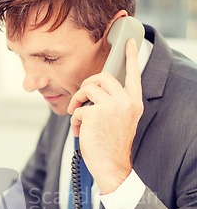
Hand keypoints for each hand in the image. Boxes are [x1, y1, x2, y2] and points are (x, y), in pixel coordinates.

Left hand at [67, 38, 143, 193]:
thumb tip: (95, 90)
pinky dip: (74, 120)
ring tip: (77, 114)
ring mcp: (110, 106)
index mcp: (134, 103)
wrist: (112, 166)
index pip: (134, 74)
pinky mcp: (95, 114)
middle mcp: (125, 101)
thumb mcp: (122, 120)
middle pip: (102, 76)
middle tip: (81, 96)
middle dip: (87, 83)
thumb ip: (115, 103)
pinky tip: (79, 132)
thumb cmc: (113, 145)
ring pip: (87, 88)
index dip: (132, 57)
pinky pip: (78, 108)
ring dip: (77, 100)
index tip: (131, 42)